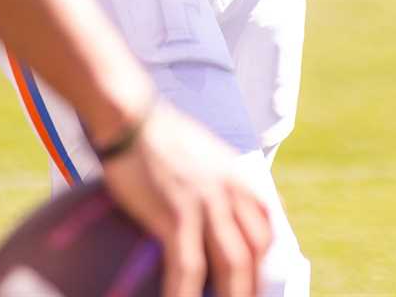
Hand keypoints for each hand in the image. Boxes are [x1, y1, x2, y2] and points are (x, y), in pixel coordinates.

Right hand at [101, 99, 271, 296]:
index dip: (264, 259)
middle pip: (255, 253)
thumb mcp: (204, 151)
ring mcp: (206, 204)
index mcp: (237, 176)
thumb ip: (220, 180)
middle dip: (252, 287)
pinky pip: (188, 268)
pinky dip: (185, 294)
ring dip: (230, 296)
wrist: (130, 116)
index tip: (257, 279)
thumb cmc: (158, 134)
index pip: (266, 226)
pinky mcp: (177, 215)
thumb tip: (221, 210)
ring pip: (233, 266)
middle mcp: (230, 191)